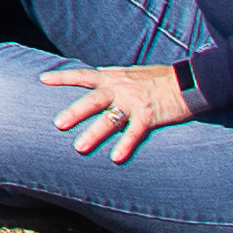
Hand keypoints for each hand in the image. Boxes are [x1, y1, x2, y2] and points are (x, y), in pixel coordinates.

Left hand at [42, 59, 193, 160]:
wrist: (189, 81)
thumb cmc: (159, 79)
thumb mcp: (132, 73)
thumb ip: (114, 78)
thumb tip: (98, 76)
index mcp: (114, 77)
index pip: (83, 75)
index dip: (63, 77)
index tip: (42, 79)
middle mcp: (120, 88)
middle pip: (92, 100)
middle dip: (74, 112)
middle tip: (57, 124)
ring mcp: (134, 102)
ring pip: (109, 119)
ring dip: (94, 134)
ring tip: (79, 147)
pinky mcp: (150, 116)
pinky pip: (134, 133)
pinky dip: (125, 145)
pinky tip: (116, 158)